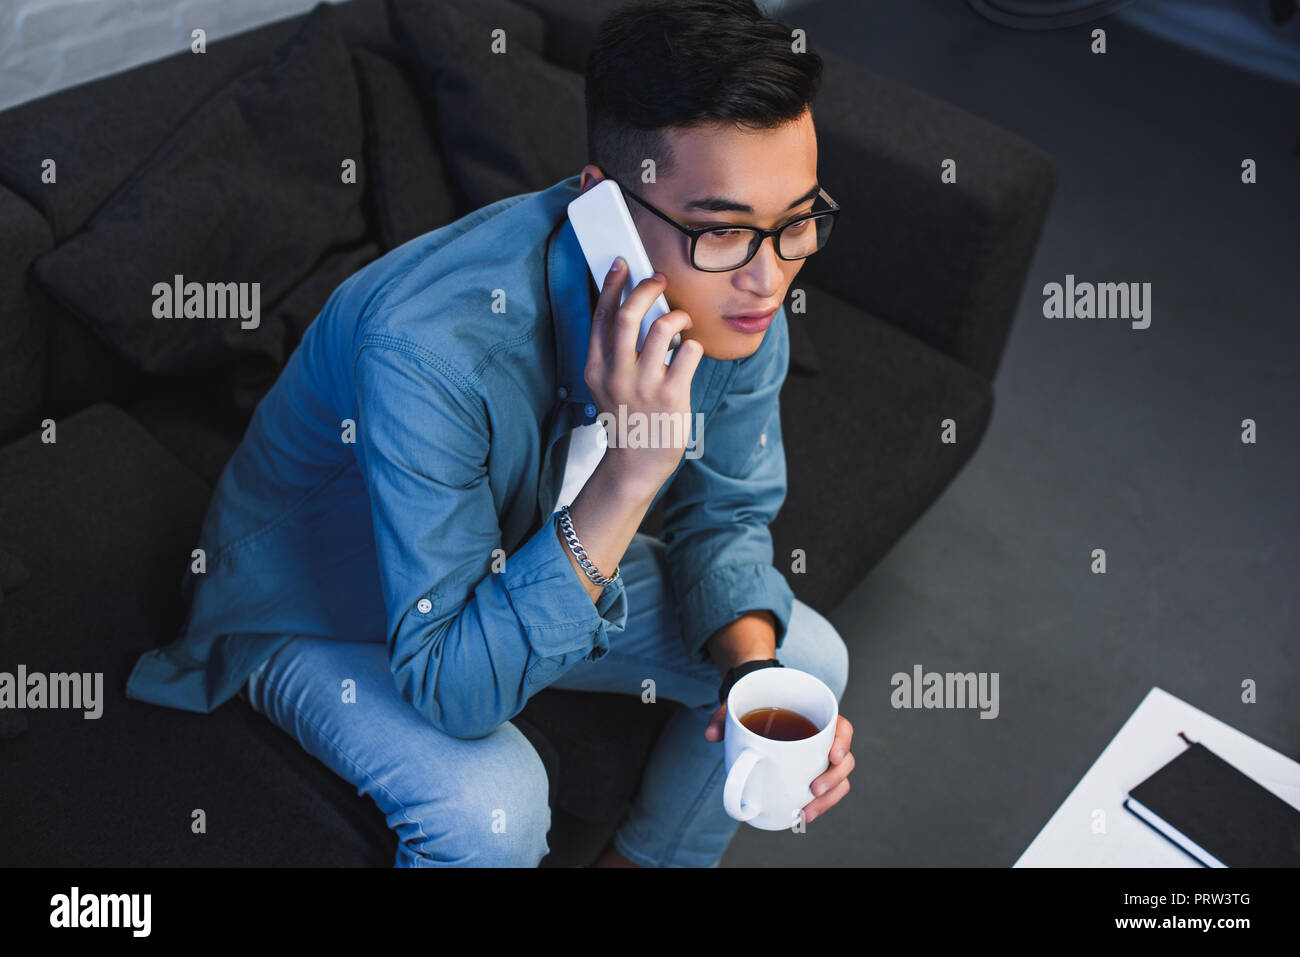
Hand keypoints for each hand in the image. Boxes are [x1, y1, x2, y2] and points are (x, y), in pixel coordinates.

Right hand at [585, 258, 703, 493]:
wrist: (635, 464)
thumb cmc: (627, 418)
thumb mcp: (605, 386)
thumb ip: (613, 353)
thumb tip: (636, 309)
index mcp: (596, 368)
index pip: (600, 316)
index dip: (612, 285)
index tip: (622, 264)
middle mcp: (617, 373)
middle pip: (627, 315)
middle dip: (645, 288)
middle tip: (658, 281)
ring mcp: (644, 385)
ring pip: (661, 328)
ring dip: (677, 317)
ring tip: (682, 322)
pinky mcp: (671, 395)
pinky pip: (689, 353)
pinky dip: (693, 346)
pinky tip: (690, 354)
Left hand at [704, 704, 854, 824]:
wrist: (755, 707)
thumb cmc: (755, 704)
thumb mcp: (741, 704)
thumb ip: (726, 716)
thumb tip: (710, 734)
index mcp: (817, 717)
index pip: (842, 727)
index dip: (843, 742)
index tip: (833, 756)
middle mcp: (825, 739)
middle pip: (844, 761)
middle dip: (833, 779)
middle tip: (814, 789)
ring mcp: (820, 759)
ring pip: (838, 781)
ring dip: (827, 799)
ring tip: (806, 813)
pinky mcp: (812, 774)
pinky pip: (824, 792)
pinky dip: (816, 805)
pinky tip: (801, 816)